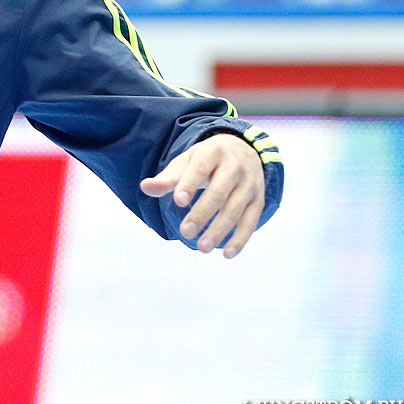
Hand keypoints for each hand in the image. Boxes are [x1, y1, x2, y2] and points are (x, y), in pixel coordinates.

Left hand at [140, 132, 264, 258]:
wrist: (242, 150)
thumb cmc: (206, 160)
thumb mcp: (187, 163)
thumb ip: (168, 178)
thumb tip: (145, 187)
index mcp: (213, 151)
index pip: (200, 168)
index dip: (190, 184)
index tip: (178, 202)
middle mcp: (236, 166)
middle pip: (219, 192)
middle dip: (202, 213)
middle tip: (185, 232)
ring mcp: (250, 183)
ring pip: (235, 209)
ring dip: (219, 230)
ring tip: (201, 247)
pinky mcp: (259, 200)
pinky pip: (251, 221)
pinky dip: (240, 239)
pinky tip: (227, 254)